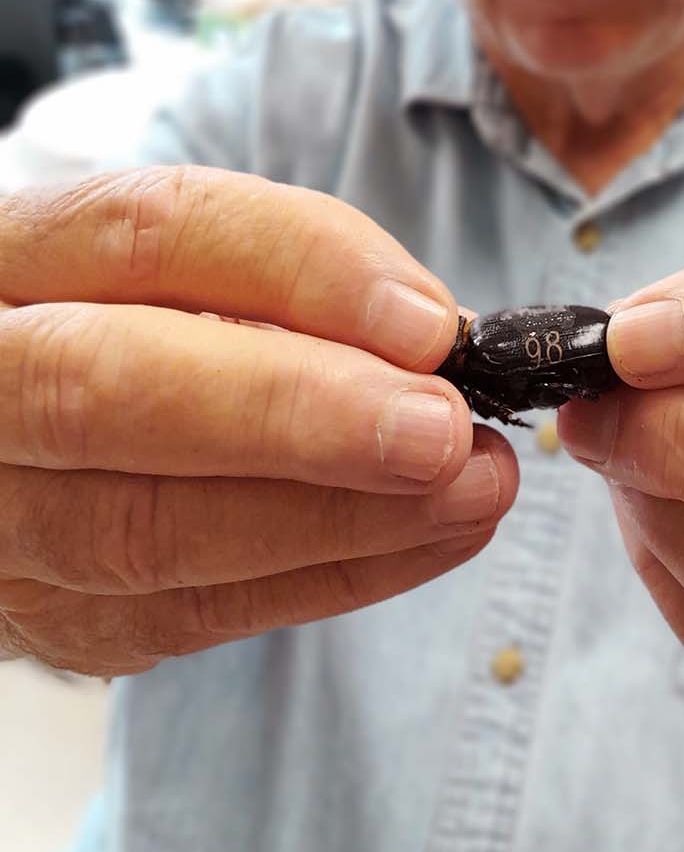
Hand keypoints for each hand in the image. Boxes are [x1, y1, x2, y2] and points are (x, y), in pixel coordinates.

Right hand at [0, 167, 516, 676]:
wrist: (15, 427)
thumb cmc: (119, 320)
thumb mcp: (169, 264)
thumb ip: (273, 278)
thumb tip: (427, 336)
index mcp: (3, 258)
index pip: (142, 235)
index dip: (295, 268)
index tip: (428, 321)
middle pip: (104, 391)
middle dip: (297, 416)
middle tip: (442, 431)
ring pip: (138, 531)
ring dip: (334, 518)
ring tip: (469, 489)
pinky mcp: (33, 616)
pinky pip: (175, 615)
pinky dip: (318, 579)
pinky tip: (419, 541)